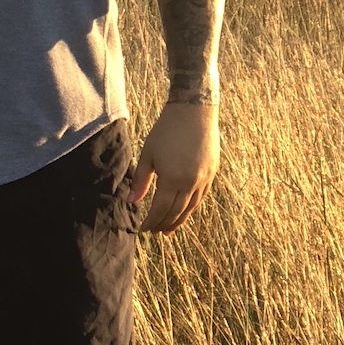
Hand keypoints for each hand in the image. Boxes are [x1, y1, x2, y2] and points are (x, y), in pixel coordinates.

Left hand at [129, 102, 218, 232]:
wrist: (193, 113)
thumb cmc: (166, 131)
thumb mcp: (148, 154)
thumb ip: (140, 180)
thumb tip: (131, 201)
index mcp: (173, 178)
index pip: (161, 208)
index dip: (151, 221)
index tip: (143, 229)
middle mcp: (191, 183)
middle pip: (177, 212)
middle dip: (164, 223)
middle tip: (154, 231)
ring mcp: (204, 179)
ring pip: (191, 207)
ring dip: (179, 220)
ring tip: (168, 229)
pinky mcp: (212, 174)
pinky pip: (201, 197)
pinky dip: (191, 208)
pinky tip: (184, 212)